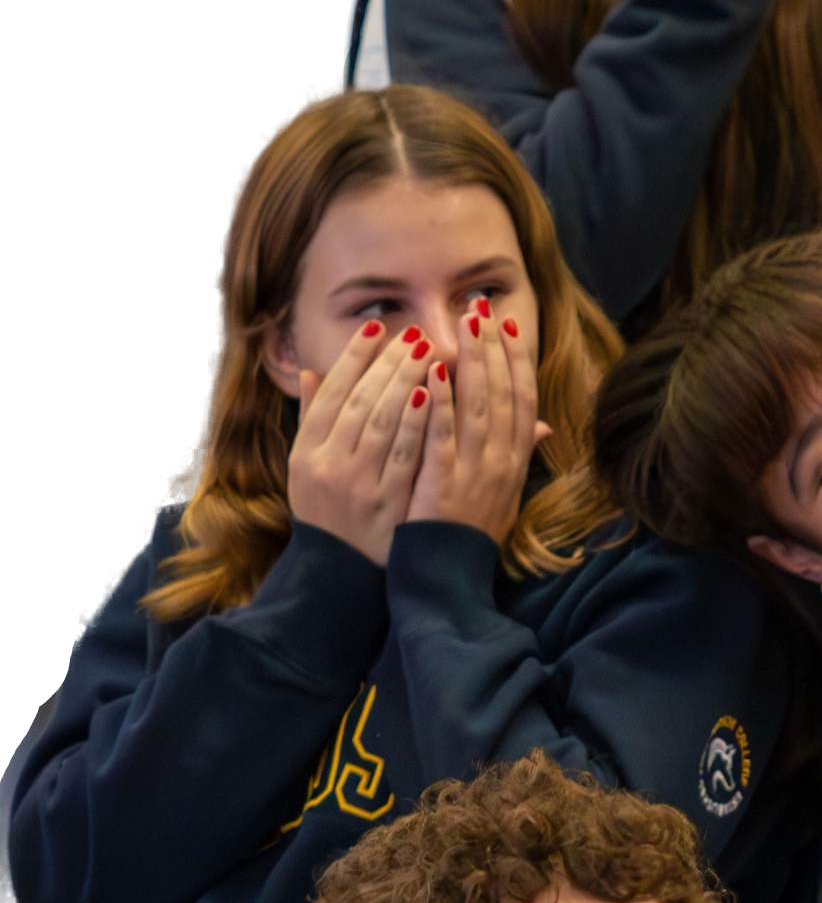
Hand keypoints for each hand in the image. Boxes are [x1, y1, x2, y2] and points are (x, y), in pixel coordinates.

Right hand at [288, 322, 435, 566]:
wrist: (338, 576)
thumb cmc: (326, 511)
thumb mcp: (306, 467)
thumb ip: (312, 419)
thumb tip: (311, 372)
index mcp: (306, 452)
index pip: (332, 392)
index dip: (354, 356)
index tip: (377, 325)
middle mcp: (327, 465)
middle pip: (359, 401)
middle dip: (387, 362)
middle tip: (414, 332)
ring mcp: (356, 485)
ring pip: (381, 421)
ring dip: (404, 380)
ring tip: (427, 350)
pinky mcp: (386, 504)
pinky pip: (403, 455)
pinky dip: (416, 421)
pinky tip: (433, 392)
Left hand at [404, 301, 549, 547]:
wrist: (450, 579)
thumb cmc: (472, 533)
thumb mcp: (507, 493)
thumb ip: (520, 454)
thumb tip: (545, 426)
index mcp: (515, 460)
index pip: (523, 398)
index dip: (517, 359)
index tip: (508, 324)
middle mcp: (502, 461)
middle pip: (504, 392)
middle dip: (493, 346)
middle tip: (480, 307)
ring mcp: (475, 471)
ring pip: (479, 405)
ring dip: (473, 361)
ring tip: (464, 325)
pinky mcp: (444, 483)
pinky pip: (444, 436)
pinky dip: (441, 402)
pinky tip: (434, 372)